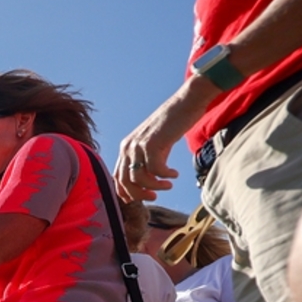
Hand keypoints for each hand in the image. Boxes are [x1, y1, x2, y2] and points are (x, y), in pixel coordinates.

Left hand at [115, 80, 215, 202]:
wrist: (185, 103)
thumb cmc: (172, 125)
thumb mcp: (154, 145)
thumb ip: (146, 160)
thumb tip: (147, 182)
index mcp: (126, 147)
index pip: (117, 177)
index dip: (125, 192)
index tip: (139, 198)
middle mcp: (128, 147)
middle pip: (125, 181)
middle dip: (139, 194)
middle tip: (154, 196)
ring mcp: (138, 145)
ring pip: (139, 178)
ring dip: (155, 186)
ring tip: (168, 185)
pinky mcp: (152, 144)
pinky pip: (156, 170)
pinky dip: (165, 176)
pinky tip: (174, 174)